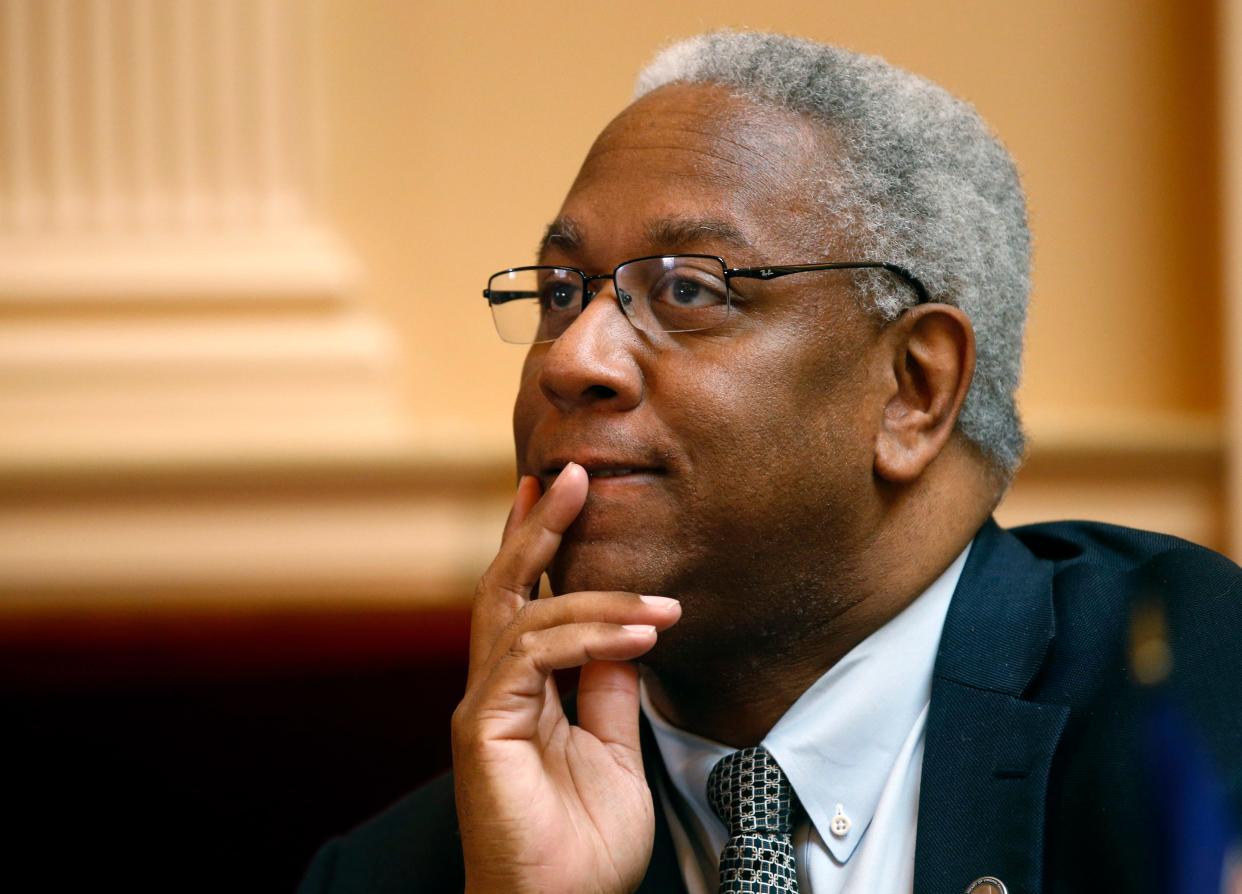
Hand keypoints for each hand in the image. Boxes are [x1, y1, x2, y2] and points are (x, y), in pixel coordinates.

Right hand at [452, 463, 680, 893]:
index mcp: (523, 692)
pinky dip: (588, 636)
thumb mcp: (616, 750)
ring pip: (522, 613)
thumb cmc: (583, 848)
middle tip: (571, 473)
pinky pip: (532, 657)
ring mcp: (485, 706)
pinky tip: (640, 634)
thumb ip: (610, 689)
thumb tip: (628, 634)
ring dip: (594, 591)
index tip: (564, 494)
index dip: (541, 545)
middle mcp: (495, 689)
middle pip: (507, 587)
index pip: (527, 602)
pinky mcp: (483, 728)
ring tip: (659, 600)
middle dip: (540, 527)